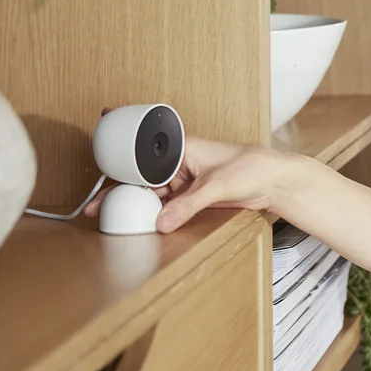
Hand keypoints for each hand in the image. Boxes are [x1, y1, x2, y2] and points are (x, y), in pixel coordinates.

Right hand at [83, 110, 285, 232]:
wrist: (274, 181)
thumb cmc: (252, 167)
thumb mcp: (217, 186)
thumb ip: (188, 205)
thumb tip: (162, 221)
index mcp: (182, 148)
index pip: (144, 153)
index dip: (121, 158)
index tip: (101, 166)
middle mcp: (179, 162)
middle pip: (142, 177)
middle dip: (119, 190)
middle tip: (96, 205)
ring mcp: (185, 180)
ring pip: (152, 193)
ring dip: (135, 204)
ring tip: (111, 217)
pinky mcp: (192, 195)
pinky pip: (166, 205)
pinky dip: (154, 213)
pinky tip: (142, 222)